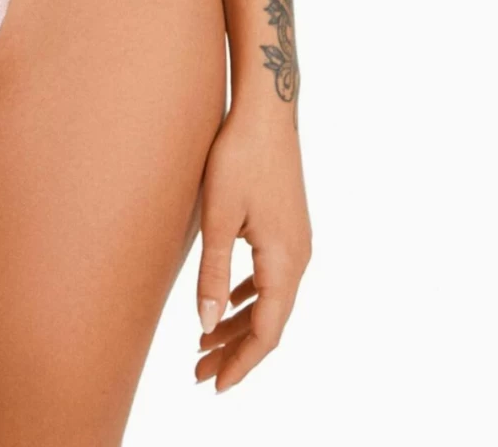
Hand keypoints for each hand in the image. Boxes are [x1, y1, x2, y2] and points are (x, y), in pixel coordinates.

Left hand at [194, 103, 310, 392]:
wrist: (267, 111)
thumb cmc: (239, 156)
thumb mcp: (219, 216)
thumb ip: (213, 273)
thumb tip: (206, 325)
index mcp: (285, 262)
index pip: (266, 332)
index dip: (241, 363)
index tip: (214, 385)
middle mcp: (299, 259)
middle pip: (269, 322)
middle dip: (235, 351)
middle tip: (198, 372)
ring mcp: (297, 243)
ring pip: (270, 301)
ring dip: (240, 326)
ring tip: (205, 345)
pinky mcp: (289, 228)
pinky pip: (271, 279)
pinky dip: (249, 299)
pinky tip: (228, 304)